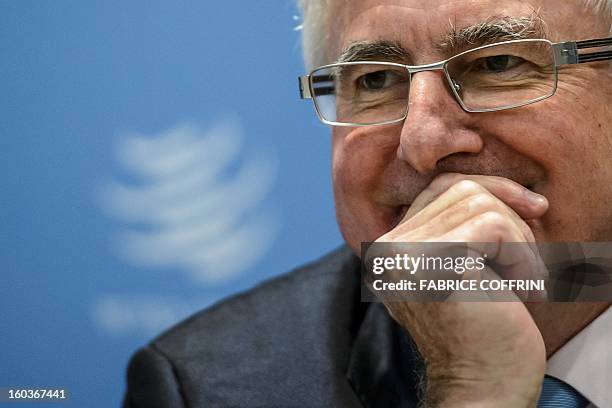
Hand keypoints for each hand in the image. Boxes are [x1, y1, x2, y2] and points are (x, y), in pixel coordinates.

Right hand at [374, 173, 548, 406]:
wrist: (481, 387)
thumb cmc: (483, 330)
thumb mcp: (467, 268)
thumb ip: (464, 226)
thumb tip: (509, 190)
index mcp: (391, 249)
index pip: (438, 189)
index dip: (490, 189)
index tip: (531, 210)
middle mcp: (387, 249)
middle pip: (460, 189)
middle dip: (510, 217)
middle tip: (527, 262)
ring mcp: (405, 255)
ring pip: (480, 203)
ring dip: (519, 241)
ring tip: (523, 280)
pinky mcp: (434, 264)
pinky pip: (495, 227)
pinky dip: (523, 257)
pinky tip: (523, 292)